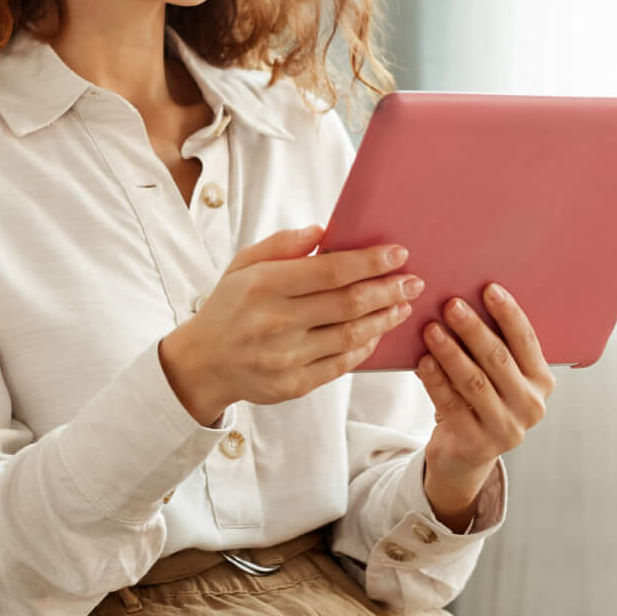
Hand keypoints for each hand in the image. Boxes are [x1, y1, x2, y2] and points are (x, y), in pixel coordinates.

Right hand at [160, 223, 422, 423]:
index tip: (398, 253)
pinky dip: (366, 347)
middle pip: (349, 303)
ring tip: (403, 304)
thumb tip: (323, 230)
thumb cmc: (229, 306)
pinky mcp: (294, 384)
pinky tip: (378, 332)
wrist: (202, 362)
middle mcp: (276, 321)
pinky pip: (342, 364)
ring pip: (352, 335)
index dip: (370, 262)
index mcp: (264, 285)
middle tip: (413, 281)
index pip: (330, 270)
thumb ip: (282, 245)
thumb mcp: (243, 265)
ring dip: (385, 318)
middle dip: (388, 289)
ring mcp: (286, 356)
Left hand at [415, 283, 554, 496]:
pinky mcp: (478, 444)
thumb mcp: (492, 373)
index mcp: (541, 381)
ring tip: (430, 329)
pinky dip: (436, 381)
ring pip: (475, 382)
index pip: (527, 341)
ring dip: (451, 352)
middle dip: (474, 329)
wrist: (463, 452)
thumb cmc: (477, 398)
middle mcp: (531, 405)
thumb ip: (488, 343)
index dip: (508, 313)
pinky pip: (452, 405)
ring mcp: (506, 428)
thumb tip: (464, 297)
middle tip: (451, 304)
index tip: (489, 288)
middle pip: (499, 359)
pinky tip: (422, 362)